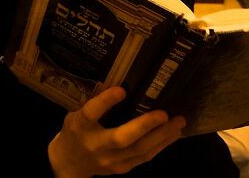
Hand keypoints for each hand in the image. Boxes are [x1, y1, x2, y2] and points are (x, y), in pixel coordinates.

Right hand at [48, 86, 185, 177]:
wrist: (70, 164)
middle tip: (164, 113)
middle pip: (122, 138)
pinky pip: (144, 158)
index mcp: (80, 126)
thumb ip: (95, 103)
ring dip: (161, 136)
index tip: (122, 90)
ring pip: (139, 150)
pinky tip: (172, 135)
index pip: (92, 113)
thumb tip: (123, 80)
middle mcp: (95, 145)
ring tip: (178, 122)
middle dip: (145, 126)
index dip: (106, 101)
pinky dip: (160, 145)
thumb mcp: (77, 114)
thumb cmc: (76, 131)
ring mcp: (109, 161)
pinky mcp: (121, 169)